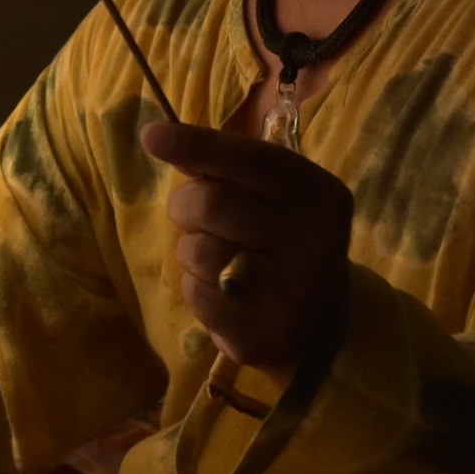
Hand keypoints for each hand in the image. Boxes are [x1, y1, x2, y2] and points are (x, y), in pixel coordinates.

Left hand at [139, 118, 352, 376]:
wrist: (319, 322)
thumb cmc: (283, 240)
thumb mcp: (275, 196)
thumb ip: (229, 168)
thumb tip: (163, 139)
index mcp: (322, 197)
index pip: (253, 161)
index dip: (198, 145)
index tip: (153, 137)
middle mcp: (316, 244)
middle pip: (213, 204)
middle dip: (185, 205)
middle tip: (192, 214)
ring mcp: (292, 295)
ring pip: (197, 252)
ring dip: (190, 249)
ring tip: (216, 257)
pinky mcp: (263, 336)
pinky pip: (196, 296)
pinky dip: (196, 288)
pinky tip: (222, 291)